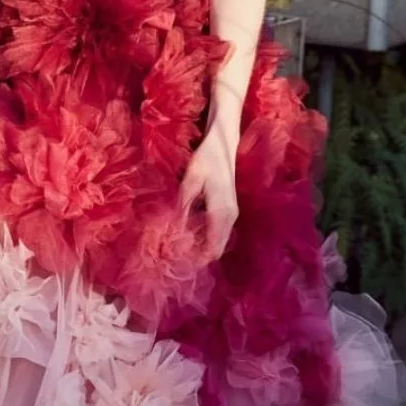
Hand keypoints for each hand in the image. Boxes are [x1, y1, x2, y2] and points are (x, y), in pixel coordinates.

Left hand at [178, 119, 239, 261]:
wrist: (223, 144)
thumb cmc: (206, 159)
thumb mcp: (190, 182)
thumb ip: (183, 207)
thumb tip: (173, 231)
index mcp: (221, 212)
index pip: (213, 247)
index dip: (197, 259)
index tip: (179, 261)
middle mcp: (230, 216)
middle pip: (217, 249)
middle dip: (199, 256)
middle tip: (177, 256)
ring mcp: (232, 213)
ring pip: (219, 241)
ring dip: (203, 247)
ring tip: (181, 246)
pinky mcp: (229, 209)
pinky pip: (219, 232)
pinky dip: (207, 237)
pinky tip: (190, 233)